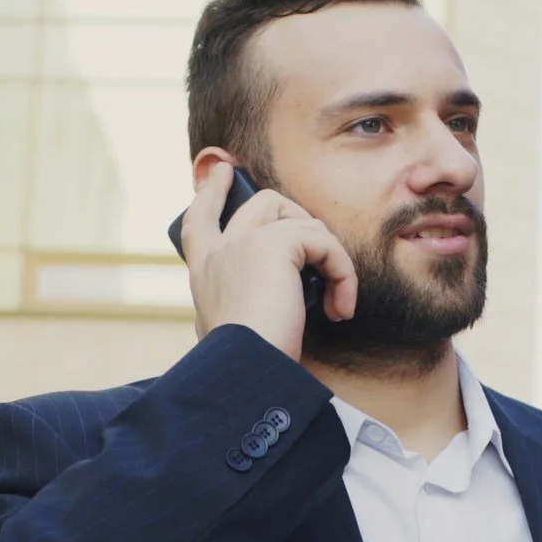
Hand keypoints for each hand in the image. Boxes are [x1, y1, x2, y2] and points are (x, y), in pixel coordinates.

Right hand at [179, 161, 357, 359]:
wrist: (247, 371)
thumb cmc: (246, 364)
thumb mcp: (231, 332)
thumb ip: (241, 305)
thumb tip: (268, 304)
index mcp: (202, 273)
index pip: (199, 219)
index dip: (212, 192)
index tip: (224, 170)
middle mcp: (217, 251)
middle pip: (260, 204)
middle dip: (295, 215)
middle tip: (321, 247)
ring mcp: (243, 242)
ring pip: (299, 219)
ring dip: (329, 257)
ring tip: (336, 300)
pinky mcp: (274, 244)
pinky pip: (323, 241)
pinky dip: (342, 272)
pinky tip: (341, 307)